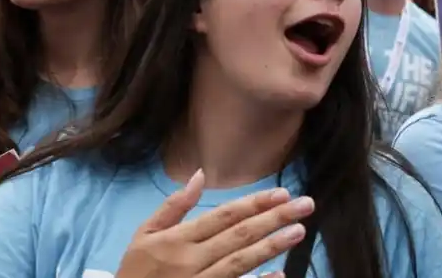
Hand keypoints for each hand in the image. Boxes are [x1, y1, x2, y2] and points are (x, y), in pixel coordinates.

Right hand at [118, 169, 313, 277]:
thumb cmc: (136, 272)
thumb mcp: (145, 236)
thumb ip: (173, 206)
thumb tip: (199, 174)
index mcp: (176, 240)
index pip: (222, 217)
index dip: (253, 204)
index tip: (281, 192)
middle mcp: (189, 261)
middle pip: (238, 236)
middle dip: (273, 219)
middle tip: (305, 205)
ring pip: (240, 264)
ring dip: (271, 247)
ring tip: (298, 231)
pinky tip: (279, 274)